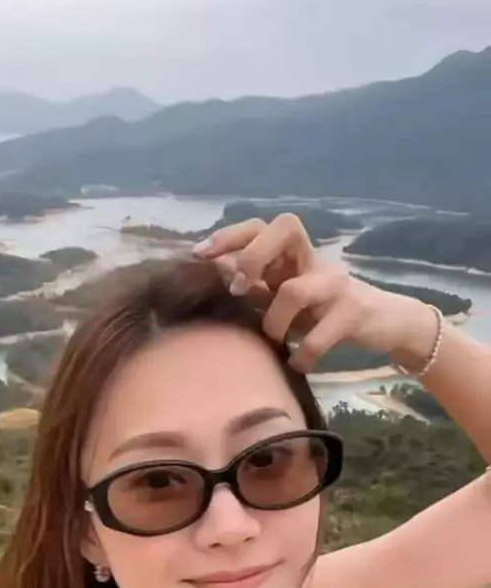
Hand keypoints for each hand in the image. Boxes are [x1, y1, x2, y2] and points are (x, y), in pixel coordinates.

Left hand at [194, 213, 439, 372]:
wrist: (387, 323)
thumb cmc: (327, 312)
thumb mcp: (289, 297)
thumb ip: (258, 287)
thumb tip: (215, 277)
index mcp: (294, 256)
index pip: (261, 225)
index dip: (230, 235)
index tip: (200, 254)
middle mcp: (315, 261)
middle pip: (285, 228)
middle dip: (254, 256)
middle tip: (238, 290)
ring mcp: (336, 285)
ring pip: (294, 291)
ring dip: (273, 322)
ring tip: (274, 340)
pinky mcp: (354, 314)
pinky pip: (318, 337)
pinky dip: (302, 354)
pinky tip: (297, 362)